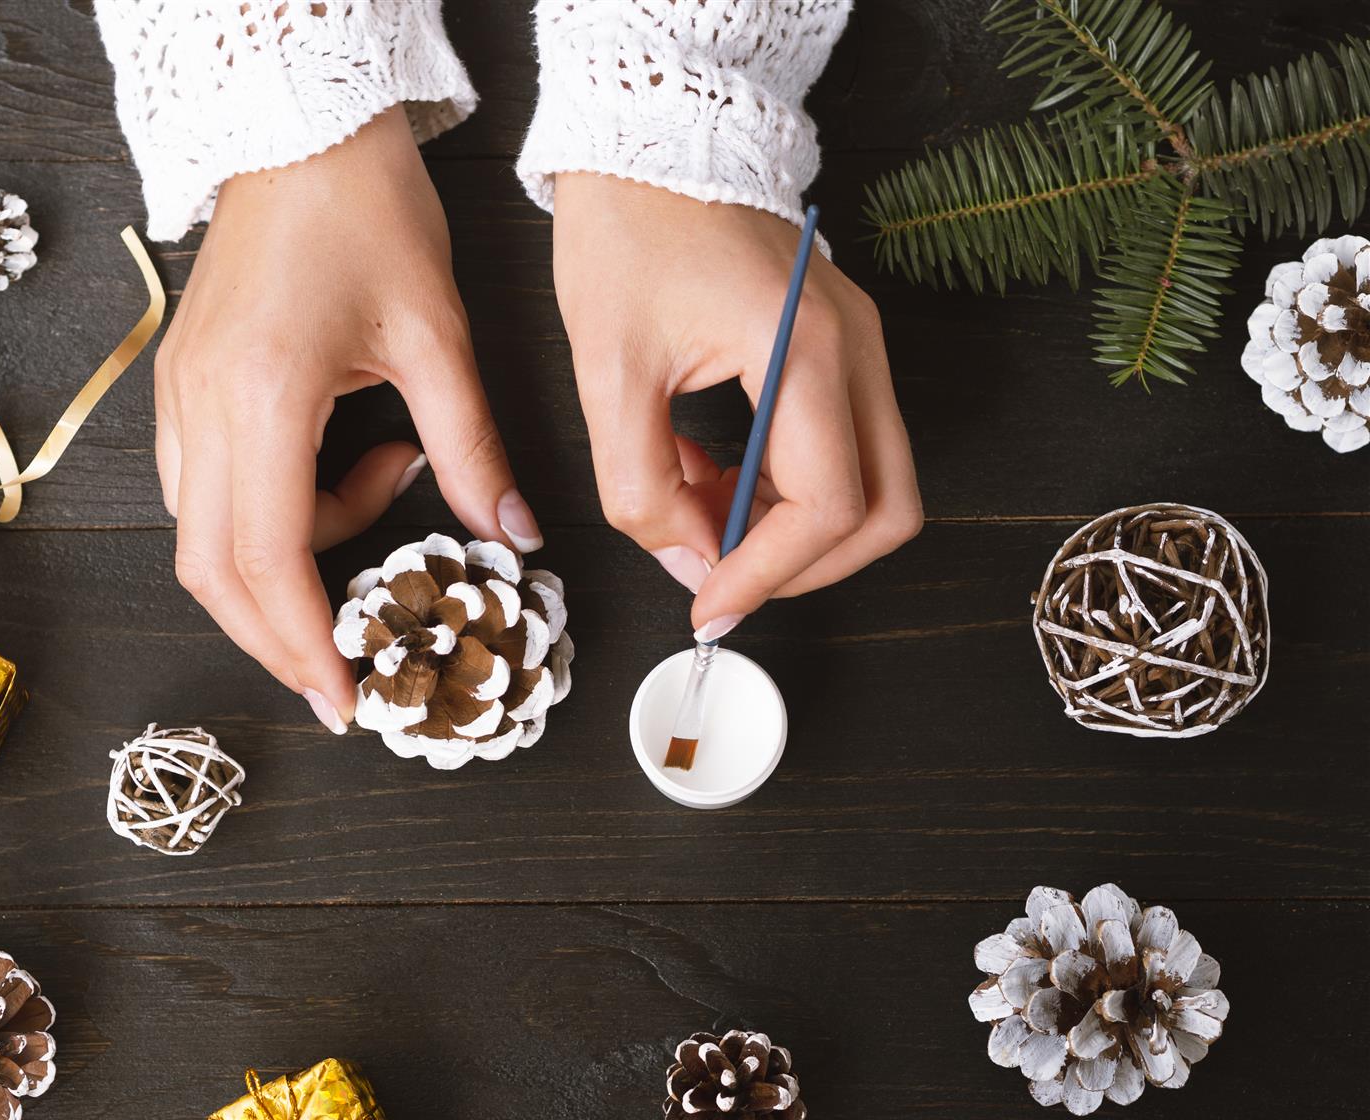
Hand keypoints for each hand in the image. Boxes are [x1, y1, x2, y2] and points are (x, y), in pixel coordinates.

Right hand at [155, 107, 540, 731]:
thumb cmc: (367, 212)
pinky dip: (265, 519)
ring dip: (281, 569)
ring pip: (203, 537)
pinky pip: (204, 492)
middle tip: (343, 671)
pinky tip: (335, 473)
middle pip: (211, 573)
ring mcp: (176, 398)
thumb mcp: (438, 335)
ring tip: (377, 504)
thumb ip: (473, 448)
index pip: (268, 561)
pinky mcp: (179, 386)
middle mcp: (200, 408)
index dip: (305, 643)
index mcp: (262, 399)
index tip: (345, 697)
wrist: (297, 128)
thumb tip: (512, 532)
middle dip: (277, 637)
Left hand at [551, 175, 921, 639]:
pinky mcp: (839, 346)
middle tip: (723, 577)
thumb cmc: (628, 233)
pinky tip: (708, 469)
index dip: (768, 575)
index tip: (708, 602)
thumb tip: (686, 563)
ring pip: (869, 484)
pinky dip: (783, 485)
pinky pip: (840, 445)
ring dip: (788, 525)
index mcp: (805, 351)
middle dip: (806, 567)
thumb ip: (640, 486)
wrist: (650, 141)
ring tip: (695, 504)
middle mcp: (856, 350)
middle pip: (885, 511)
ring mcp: (858, 345)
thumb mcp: (608, 372)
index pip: (829, 507)